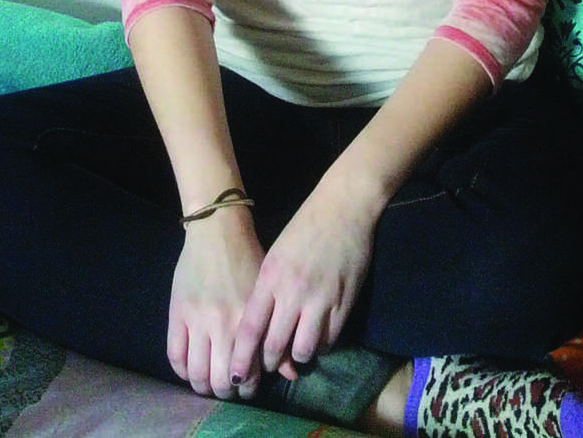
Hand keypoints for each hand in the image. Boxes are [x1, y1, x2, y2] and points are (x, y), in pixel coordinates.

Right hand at [168, 207, 264, 398]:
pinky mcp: (176, 313)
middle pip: (221, 380)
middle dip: (226, 392)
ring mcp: (196, 319)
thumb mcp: (266, 294)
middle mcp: (222, 324)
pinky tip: (190, 369)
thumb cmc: (248, 259)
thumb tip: (291, 374)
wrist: (217, 230)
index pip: (248, 372)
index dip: (248, 388)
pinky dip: (182, 371)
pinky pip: (175, 356)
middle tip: (229, 387)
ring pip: (197, 373)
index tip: (248, 386)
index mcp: (248, 320)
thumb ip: (276, 334)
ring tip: (209, 382)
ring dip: (203, 386)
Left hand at [229, 183, 377, 397]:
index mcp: (271, 277)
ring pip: (303, 350)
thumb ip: (267, 290)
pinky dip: (321, 346)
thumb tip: (258, 328)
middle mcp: (293, 292)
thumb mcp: (275, 255)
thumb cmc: (304, 227)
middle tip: (268, 366)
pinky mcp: (345, 303)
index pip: (250, 329)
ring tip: (294, 352)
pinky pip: (329, 341)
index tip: (237, 375)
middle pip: (274, 346)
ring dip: (296, 357)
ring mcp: (321, 299)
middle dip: (269, 363)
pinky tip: (317, 338)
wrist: (343, 206)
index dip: (242, 357)